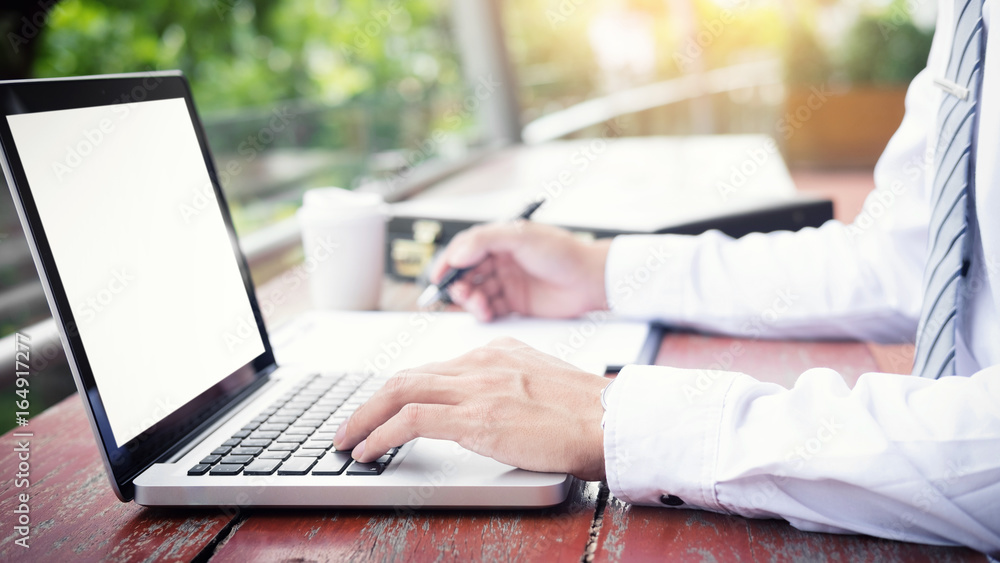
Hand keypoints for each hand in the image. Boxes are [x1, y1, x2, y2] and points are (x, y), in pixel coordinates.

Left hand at [333, 337, 608, 480]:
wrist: (611, 421)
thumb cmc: (587, 413)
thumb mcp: (543, 384)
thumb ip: (510, 386)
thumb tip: (490, 407)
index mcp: (496, 353)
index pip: (432, 369)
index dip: (399, 390)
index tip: (383, 408)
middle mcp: (481, 363)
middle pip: (407, 376)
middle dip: (370, 402)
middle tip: (349, 424)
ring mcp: (477, 388)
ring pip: (400, 391)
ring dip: (364, 418)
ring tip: (347, 440)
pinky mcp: (476, 417)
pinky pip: (411, 420)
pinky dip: (381, 434)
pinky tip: (369, 450)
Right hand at [429, 221, 610, 320]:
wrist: (590, 280)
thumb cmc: (562, 253)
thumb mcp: (521, 237)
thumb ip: (485, 240)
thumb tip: (456, 254)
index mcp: (501, 240)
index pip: (465, 249)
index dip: (448, 262)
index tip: (438, 277)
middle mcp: (501, 260)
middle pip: (467, 273)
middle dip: (459, 284)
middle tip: (462, 294)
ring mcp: (507, 282)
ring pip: (476, 292)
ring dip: (470, 300)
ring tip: (479, 305)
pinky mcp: (515, 303)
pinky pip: (489, 309)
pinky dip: (483, 312)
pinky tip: (487, 313)